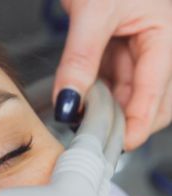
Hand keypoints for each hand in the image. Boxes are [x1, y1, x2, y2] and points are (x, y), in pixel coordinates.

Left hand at [53, 0, 171, 150]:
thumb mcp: (93, 12)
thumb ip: (80, 60)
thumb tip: (69, 104)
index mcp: (167, 34)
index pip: (156, 92)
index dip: (140, 123)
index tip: (122, 146)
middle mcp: (158, 44)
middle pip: (151, 100)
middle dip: (127, 121)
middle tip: (99, 138)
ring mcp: (140, 47)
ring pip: (130, 94)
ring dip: (110, 109)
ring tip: (86, 118)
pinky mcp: (121, 47)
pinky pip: (114, 80)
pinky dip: (99, 93)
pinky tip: (84, 99)